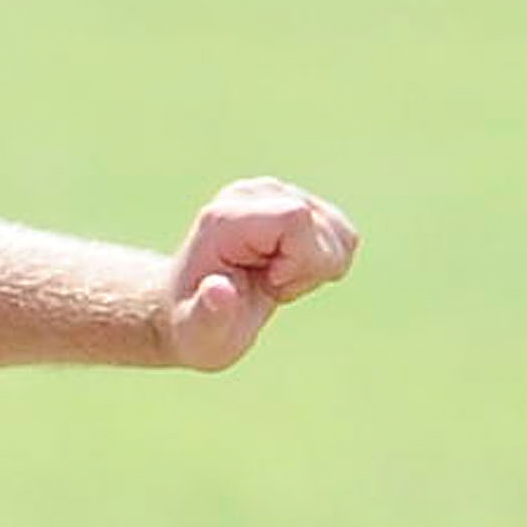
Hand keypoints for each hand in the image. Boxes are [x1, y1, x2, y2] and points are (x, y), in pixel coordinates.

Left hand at [163, 178, 360, 372]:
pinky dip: (322, 260)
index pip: (297, 219)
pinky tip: (284, 270)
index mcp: (226, 219)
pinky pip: (341, 232)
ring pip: (337, 230)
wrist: (185, 309)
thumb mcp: (198, 335)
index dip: (298, 262)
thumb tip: (218, 290)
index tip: (270, 285)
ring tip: (272, 279)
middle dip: (308, 270)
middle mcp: (251, 193)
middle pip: (323, 225)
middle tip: (267, 286)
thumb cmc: (193, 328)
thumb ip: (208, 315)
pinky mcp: (293, 199)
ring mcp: (274, 191)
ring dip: (315, 267)